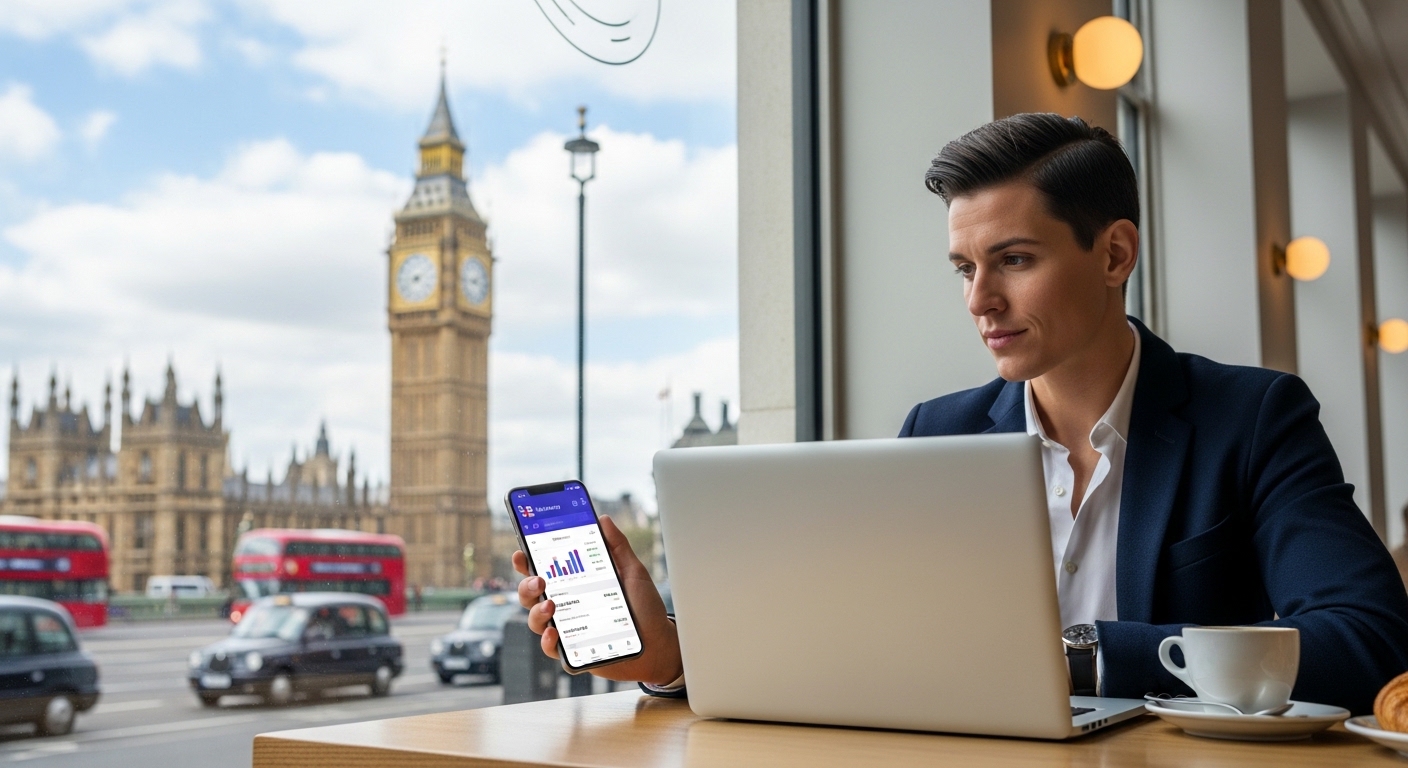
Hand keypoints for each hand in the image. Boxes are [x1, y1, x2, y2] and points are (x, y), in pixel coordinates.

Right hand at [514, 515, 682, 685]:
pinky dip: (548, 641)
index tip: (521, 553)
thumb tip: (603, 520)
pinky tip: (554, 633)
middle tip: (539, 580)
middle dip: (526, 586)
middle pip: (532, 595)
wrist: (660, 644)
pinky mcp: (574, 653)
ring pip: (536, 620)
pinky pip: (551, 648)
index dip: (527, 562)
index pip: (544, 570)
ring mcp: (568, 629)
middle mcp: (567, 606)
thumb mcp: (633, 572)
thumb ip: (617, 547)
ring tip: (551, 605)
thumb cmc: (645, 608)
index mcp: (575, 584)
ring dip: (536, 612)